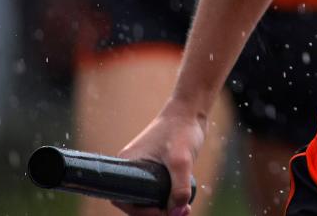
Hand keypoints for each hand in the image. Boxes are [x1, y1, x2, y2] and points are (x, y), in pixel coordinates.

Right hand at [113, 100, 205, 215]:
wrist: (192, 111)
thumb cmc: (182, 130)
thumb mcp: (182, 162)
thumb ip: (179, 188)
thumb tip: (178, 212)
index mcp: (127, 165)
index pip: (124, 200)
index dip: (141, 212)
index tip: (162, 213)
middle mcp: (132, 168)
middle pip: (136, 202)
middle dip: (155, 212)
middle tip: (177, 214)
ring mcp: (144, 169)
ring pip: (149, 198)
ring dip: (163, 208)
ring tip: (183, 210)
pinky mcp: (157, 168)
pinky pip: (158, 191)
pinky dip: (168, 199)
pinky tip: (183, 203)